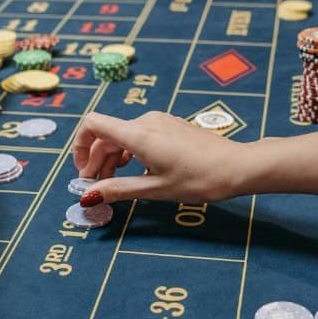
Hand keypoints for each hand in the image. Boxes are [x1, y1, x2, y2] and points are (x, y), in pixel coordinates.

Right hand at [72, 112, 243, 204]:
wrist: (237, 166)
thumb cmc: (199, 179)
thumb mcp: (155, 189)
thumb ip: (118, 190)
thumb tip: (88, 197)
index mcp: (138, 134)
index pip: (93, 125)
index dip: (81, 147)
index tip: (84, 173)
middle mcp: (146, 121)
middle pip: (106, 134)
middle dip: (96, 161)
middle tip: (97, 189)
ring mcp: (159, 121)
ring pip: (122, 135)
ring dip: (112, 158)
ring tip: (115, 183)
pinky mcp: (169, 125)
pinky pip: (138, 135)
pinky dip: (128, 152)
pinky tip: (136, 171)